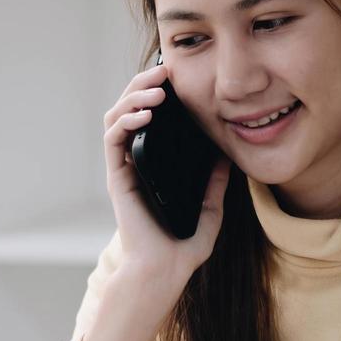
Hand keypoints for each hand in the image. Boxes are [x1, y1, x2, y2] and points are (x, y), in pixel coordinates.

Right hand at [101, 60, 231, 292]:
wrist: (163, 271)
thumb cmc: (182, 248)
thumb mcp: (210, 210)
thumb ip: (215, 184)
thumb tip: (227, 155)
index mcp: (154, 166)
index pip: (150, 119)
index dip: (158, 92)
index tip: (178, 77)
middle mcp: (134, 163)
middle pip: (130, 109)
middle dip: (144, 84)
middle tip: (165, 69)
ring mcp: (123, 169)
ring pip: (116, 117)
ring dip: (133, 96)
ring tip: (157, 88)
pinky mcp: (117, 178)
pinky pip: (113, 140)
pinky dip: (126, 120)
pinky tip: (145, 113)